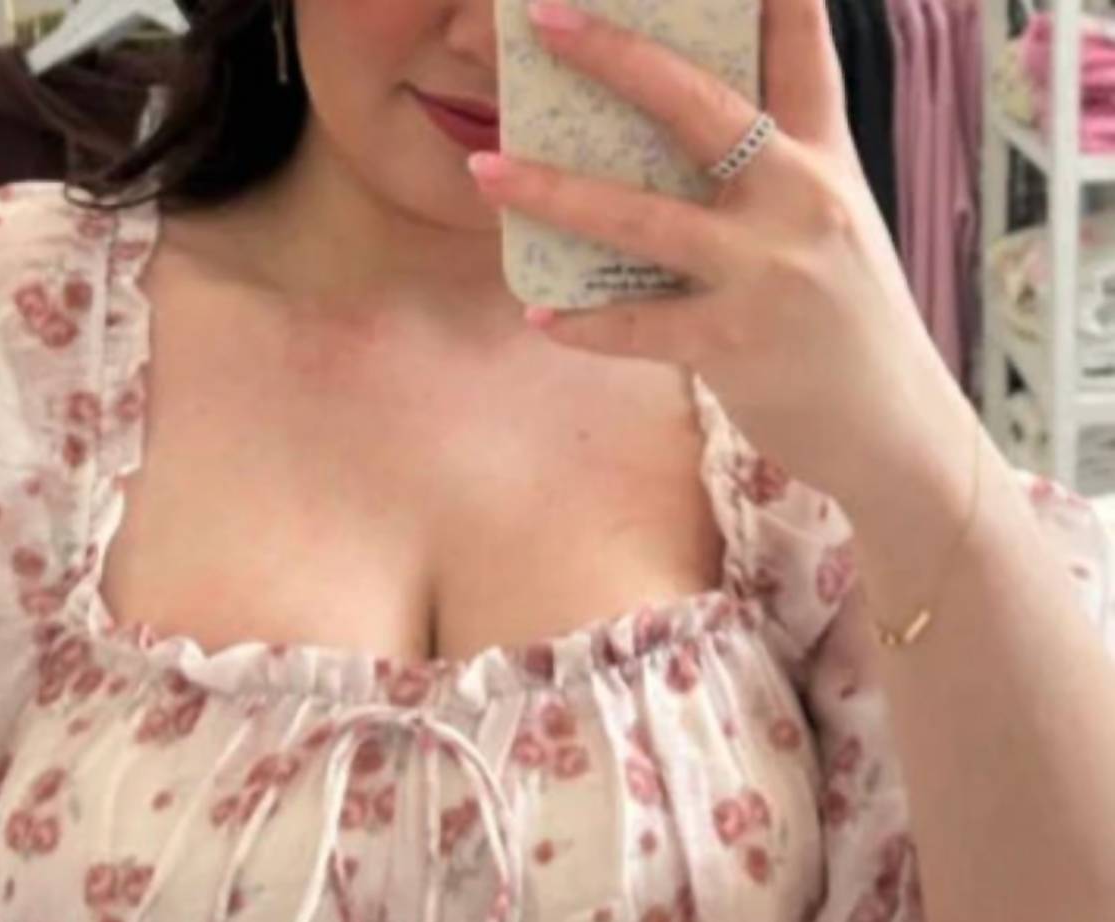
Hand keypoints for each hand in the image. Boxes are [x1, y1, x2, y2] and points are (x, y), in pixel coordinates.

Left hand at [469, 0, 964, 510]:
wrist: (889, 425)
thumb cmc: (843, 319)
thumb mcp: (829, 220)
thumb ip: (773, 166)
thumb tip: (681, 120)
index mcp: (823, 154)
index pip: (799, 40)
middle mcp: (800, 198)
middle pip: (700, 104)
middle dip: (616, 55)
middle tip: (543, 16)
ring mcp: (767, 272)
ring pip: (646, 218)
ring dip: (557, 193)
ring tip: (486, 169)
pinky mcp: (737, 344)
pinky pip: (642, 327)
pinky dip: (586, 325)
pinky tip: (541, 315)